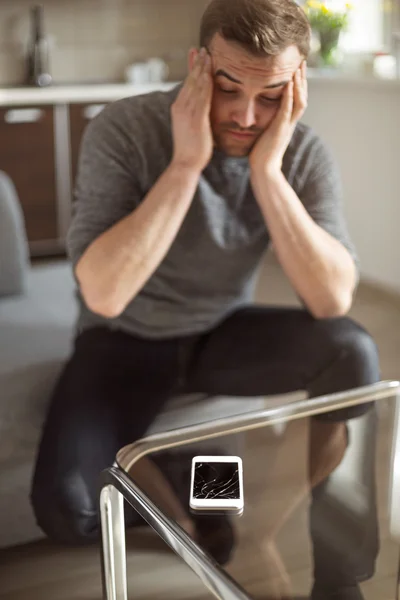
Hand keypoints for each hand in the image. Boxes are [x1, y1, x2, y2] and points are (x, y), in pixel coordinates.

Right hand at [171, 48, 213, 174]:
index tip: (196, 58)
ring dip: (202, 68)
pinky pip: (202, 95)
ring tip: (208, 54)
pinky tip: (210, 72)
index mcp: (178, 109)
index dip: (192, 70)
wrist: (185, 164)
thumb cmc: (190, 152)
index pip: (187, 85)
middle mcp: (180, 107)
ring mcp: (187, 111)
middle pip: (190, 80)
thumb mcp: (191, 131)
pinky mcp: (196, 117)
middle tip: (202, 49)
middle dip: (196, 64)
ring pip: (195, 84)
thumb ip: (196, 119)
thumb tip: (202, 116)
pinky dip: (206, 82)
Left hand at [249, 61, 307, 175]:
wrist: (264, 169)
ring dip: (299, 83)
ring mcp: (287, 125)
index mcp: (287, 122)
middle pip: (301, 96)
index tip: (296, 68)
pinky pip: (287, 109)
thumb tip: (260, 117)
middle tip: (302, 61)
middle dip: (302, 78)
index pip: (296, 99)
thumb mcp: (266, 134)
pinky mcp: (280, 129)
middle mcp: (290, 122)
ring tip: (298, 67)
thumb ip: (267, 124)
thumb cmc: (261, 155)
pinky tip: (288, 83)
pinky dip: (289, 95)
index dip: (297, 84)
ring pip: (299, 100)